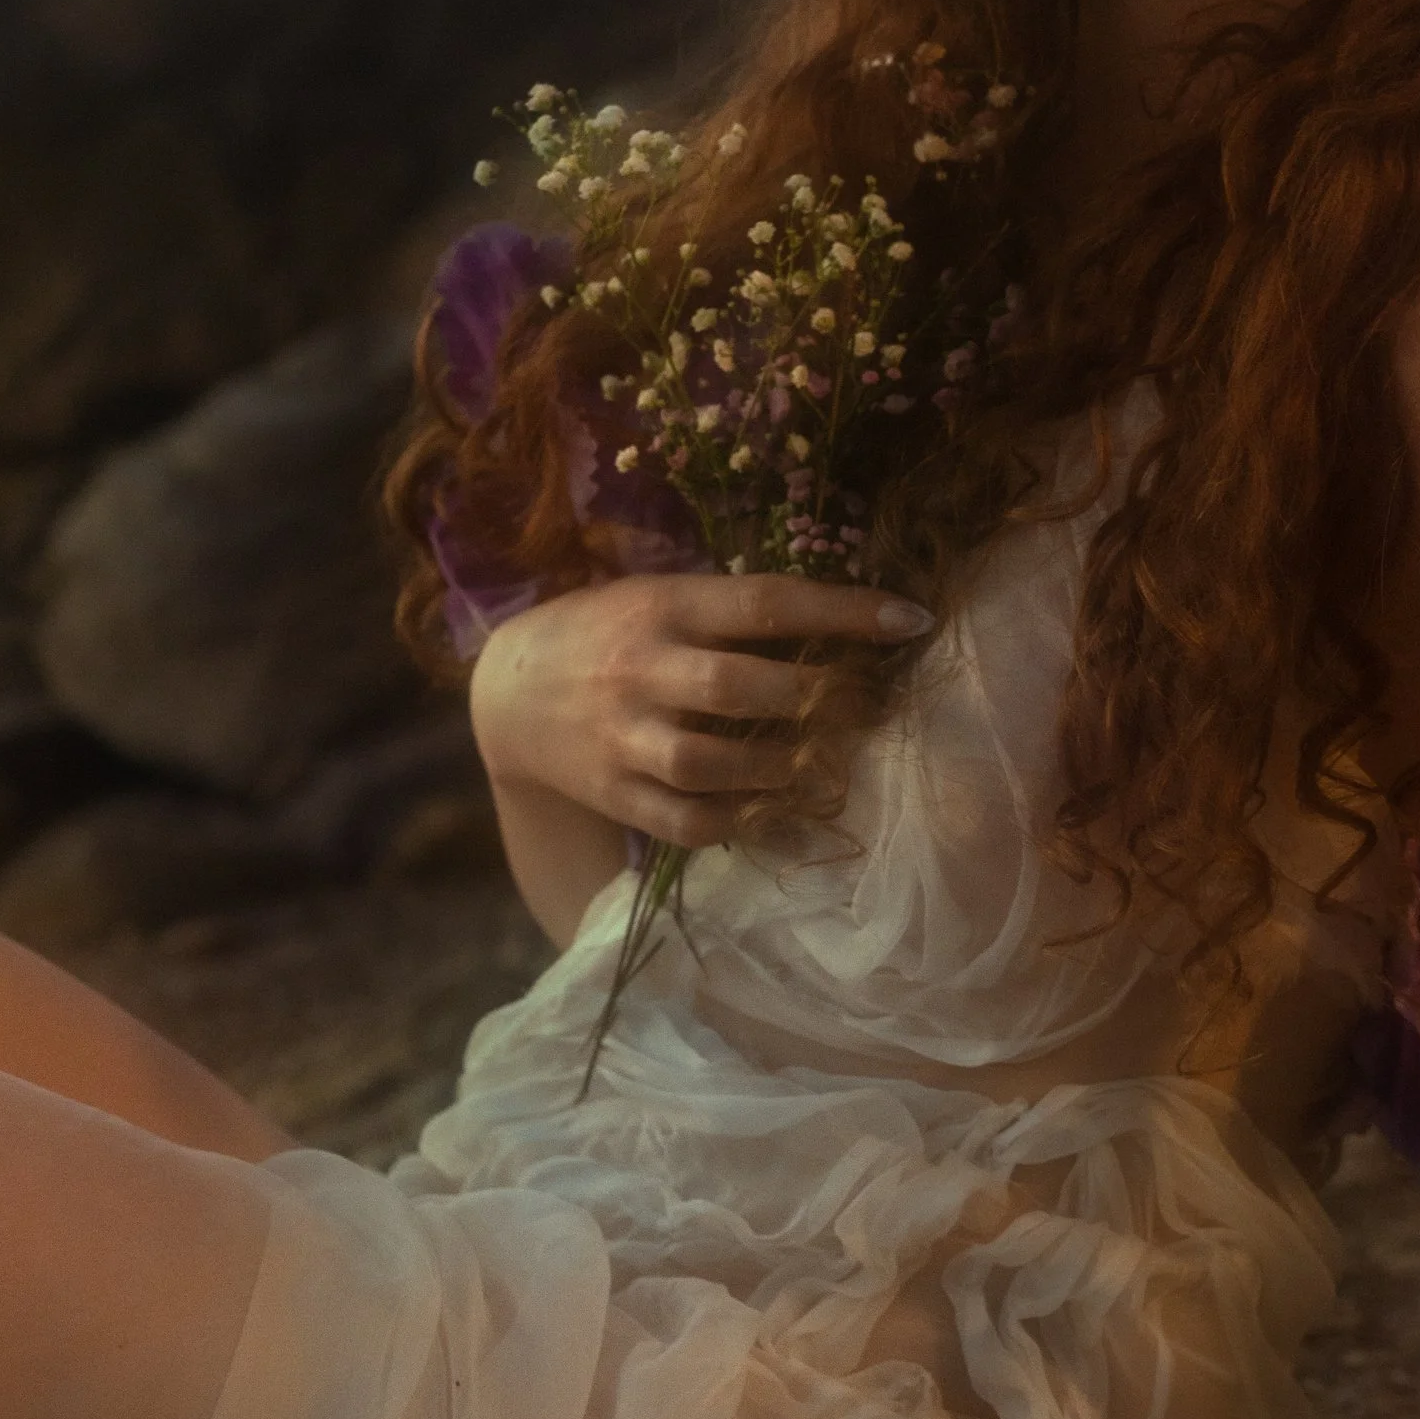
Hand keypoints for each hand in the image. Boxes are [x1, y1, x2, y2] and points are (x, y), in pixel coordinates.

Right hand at [468, 571, 933, 852]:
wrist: (508, 692)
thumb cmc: (609, 631)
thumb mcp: (660, 596)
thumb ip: (731, 610)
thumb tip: (844, 617)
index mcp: (662, 607)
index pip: (764, 603)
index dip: (842, 611)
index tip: (910, 621)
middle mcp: (641, 671)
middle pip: (738, 688)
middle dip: (815, 700)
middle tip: (868, 707)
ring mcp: (623, 738)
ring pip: (709, 763)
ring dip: (782, 769)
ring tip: (824, 765)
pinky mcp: (614, 793)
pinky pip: (684, 820)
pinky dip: (739, 821)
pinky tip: (778, 812)